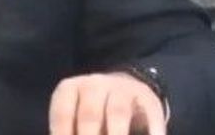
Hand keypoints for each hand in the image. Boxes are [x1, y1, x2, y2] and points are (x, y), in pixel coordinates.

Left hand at [48, 72, 165, 134]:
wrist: (125, 87)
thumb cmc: (92, 112)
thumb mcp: (75, 119)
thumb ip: (70, 132)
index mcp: (69, 89)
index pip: (62, 115)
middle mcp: (93, 84)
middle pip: (90, 115)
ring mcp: (121, 88)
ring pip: (118, 112)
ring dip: (116, 134)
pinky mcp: (146, 96)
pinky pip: (150, 113)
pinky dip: (152, 129)